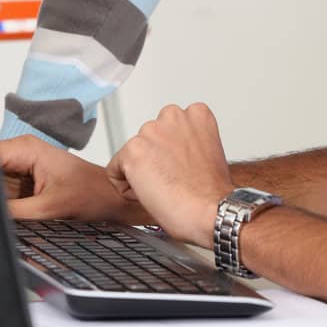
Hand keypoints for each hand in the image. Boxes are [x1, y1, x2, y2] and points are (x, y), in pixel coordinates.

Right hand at [0, 137, 134, 221]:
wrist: (112, 199)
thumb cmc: (91, 195)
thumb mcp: (47, 208)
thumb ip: (12, 212)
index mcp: (26, 148)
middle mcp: (21, 153)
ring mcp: (22, 166)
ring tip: (15, 210)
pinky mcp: (24, 181)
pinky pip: (3, 191)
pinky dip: (4, 204)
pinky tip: (15, 213)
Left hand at [107, 103, 232, 247]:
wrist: (211, 212)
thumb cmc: (212, 193)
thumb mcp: (208, 153)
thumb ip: (188, 143)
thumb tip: (172, 153)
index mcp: (196, 114)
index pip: (168, 128)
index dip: (171, 153)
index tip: (180, 168)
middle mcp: (172, 116)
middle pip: (149, 138)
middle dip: (154, 158)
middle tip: (170, 180)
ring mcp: (151, 131)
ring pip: (132, 153)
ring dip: (140, 170)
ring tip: (162, 188)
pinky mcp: (134, 150)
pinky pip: (115, 170)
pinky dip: (125, 186)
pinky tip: (147, 194)